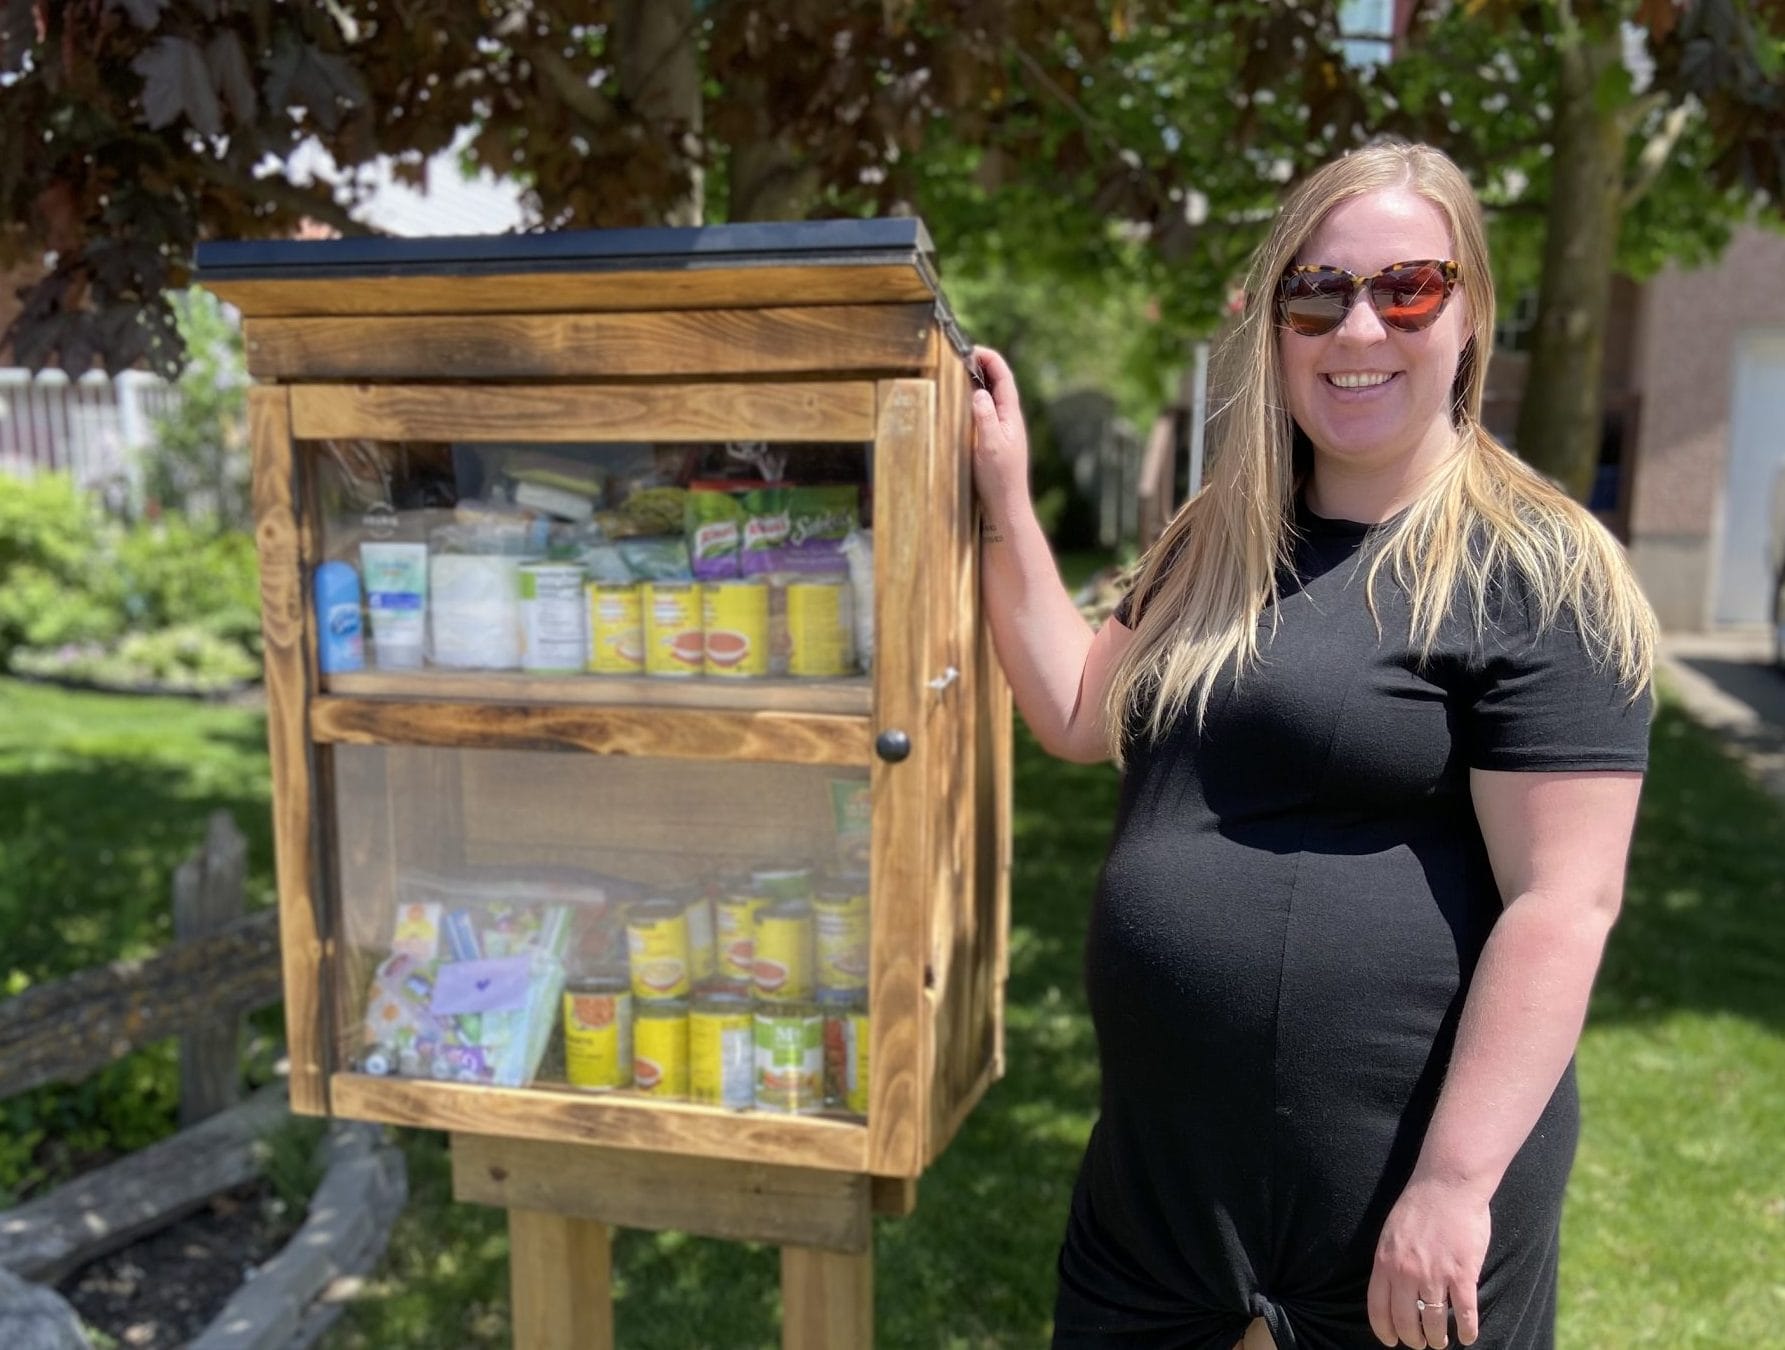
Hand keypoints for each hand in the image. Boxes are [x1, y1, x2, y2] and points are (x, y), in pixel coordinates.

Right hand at [967, 346, 1031, 519]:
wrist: (1005, 508)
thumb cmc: (999, 480)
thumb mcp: (990, 446)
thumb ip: (985, 418)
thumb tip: (978, 391)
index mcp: (1011, 416)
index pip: (1003, 377)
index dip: (989, 358)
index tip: (970, 348)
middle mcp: (1008, 419)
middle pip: (997, 383)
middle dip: (980, 365)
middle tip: (958, 356)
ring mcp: (1001, 430)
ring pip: (989, 397)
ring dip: (975, 382)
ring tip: (956, 373)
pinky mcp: (992, 441)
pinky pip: (983, 413)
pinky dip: (972, 401)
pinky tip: (958, 405)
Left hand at [1366, 1176, 1489, 1347]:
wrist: (1447, 1185)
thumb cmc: (1419, 1205)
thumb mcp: (1390, 1233)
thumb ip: (1390, 1261)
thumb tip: (1391, 1287)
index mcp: (1385, 1261)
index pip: (1378, 1308)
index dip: (1384, 1330)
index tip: (1391, 1341)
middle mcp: (1406, 1272)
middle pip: (1405, 1320)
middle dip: (1412, 1339)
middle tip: (1419, 1343)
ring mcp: (1435, 1274)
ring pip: (1433, 1321)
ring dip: (1437, 1337)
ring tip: (1440, 1341)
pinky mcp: (1462, 1274)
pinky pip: (1464, 1313)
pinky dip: (1466, 1330)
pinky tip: (1467, 1336)